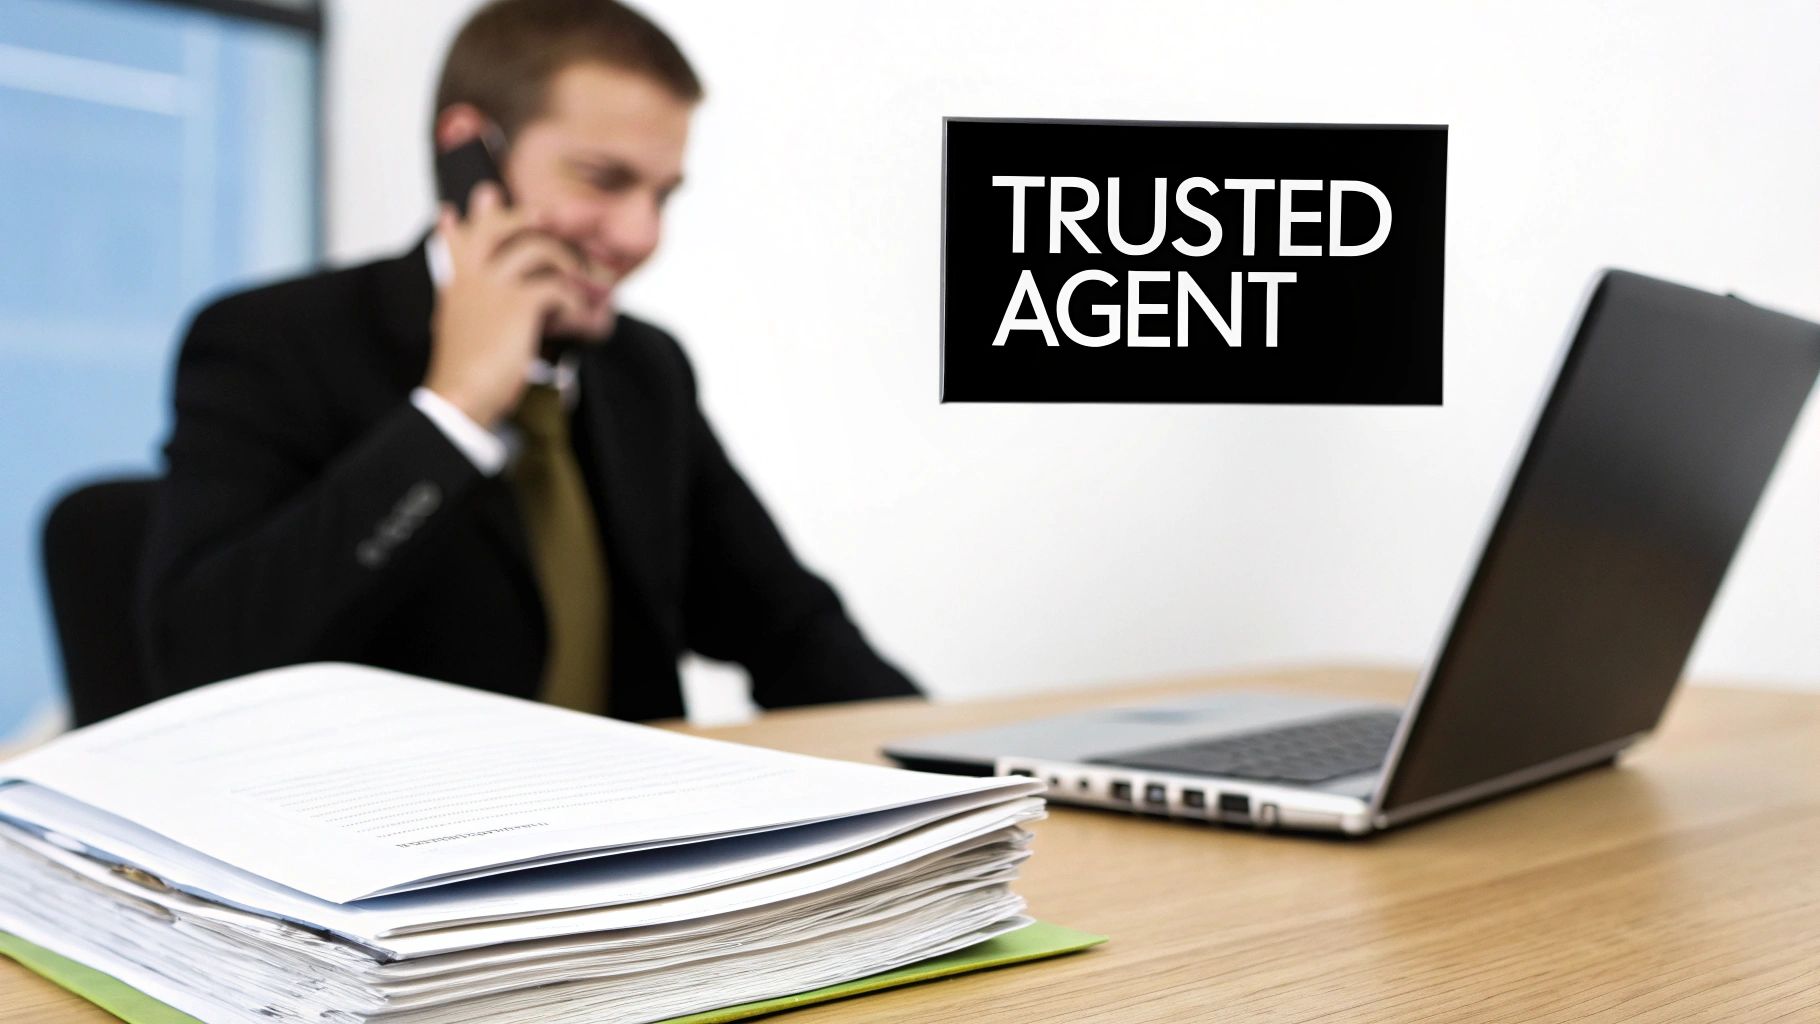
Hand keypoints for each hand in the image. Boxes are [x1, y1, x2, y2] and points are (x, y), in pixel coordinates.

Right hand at [424, 183, 587, 425]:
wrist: (459, 397)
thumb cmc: (465, 376)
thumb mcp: (462, 338)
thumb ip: (474, 314)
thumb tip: (504, 303)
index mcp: (456, 286)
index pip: (456, 243)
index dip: (458, 227)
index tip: (451, 211)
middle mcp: (472, 278)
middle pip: (498, 228)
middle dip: (524, 217)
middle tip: (546, 215)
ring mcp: (494, 286)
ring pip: (539, 249)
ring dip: (571, 265)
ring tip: (593, 284)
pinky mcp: (519, 303)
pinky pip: (559, 288)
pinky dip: (578, 305)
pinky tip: (586, 322)